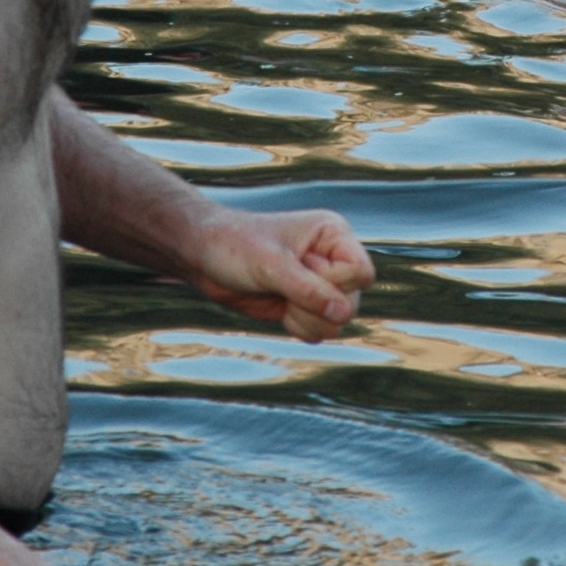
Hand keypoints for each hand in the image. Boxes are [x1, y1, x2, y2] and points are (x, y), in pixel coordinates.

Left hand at [188, 206, 372, 341]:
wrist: (204, 257)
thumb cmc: (235, 246)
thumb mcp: (271, 266)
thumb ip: (309, 290)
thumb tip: (343, 315)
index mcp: (334, 234)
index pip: (361, 273)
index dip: (336, 282)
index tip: (302, 268)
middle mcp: (333, 258)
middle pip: (353, 302)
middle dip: (315, 304)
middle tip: (283, 284)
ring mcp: (321, 284)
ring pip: (339, 322)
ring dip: (307, 318)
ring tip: (280, 296)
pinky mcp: (307, 305)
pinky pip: (322, 331)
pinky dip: (300, 326)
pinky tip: (279, 307)